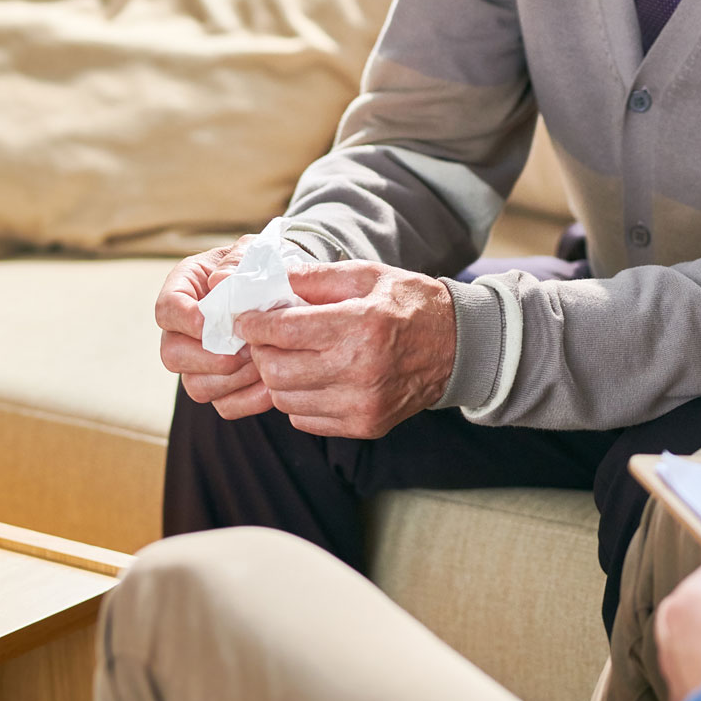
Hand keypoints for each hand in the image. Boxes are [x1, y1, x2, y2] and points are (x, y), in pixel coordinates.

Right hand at [154, 238, 271, 418]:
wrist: (283, 291)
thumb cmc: (262, 267)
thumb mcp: (252, 252)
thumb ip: (237, 261)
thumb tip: (220, 283)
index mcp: (184, 290)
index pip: (166, 310)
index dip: (183, 320)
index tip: (208, 323)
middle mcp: (184, 331)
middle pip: (172, 355)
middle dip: (208, 357)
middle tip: (244, 350)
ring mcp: (200, 362)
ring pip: (196, 386)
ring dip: (232, 380)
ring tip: (263, 363)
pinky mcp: (222, 386)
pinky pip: (225, 405)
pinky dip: (249, 399)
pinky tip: (271, 385)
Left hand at [237, 259, 456, 438]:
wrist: (457, 347)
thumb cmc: (407, 303)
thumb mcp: (366, 275)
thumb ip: (313, 277)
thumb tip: (261, 279)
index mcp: (360, 325)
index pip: (282, 331)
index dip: (253, 324)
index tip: (244, 318)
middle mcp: (361, 369)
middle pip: (276, 370)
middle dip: (261, 352)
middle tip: (267, 338)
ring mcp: (363, 403)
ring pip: (285, 399)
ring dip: (278, 378)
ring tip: (290, 357)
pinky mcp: (365, 425)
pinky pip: (305, 419)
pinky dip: (298, 400)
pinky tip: (313, 379)